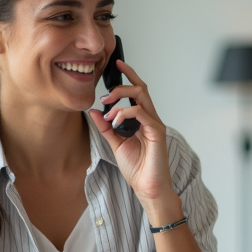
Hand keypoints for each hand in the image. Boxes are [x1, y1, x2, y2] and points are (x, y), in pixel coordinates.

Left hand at [90, 59, 174, 206]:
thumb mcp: (115, 144)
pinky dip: (125, 114)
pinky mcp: (157, 132)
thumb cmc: (137, 168)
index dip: (128, 75)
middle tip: (104, 95)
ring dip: (121, 98)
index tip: (116, 64)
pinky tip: (115, 122)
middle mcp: (150, 118)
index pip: (137, 91)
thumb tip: (94, 111)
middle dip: (121, 85)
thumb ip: (106, 127)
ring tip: (108, 108)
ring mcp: (155, 124)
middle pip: (140, 88)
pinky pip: (141, 113)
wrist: (147, 188)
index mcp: (142, 119)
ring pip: (141, 96)